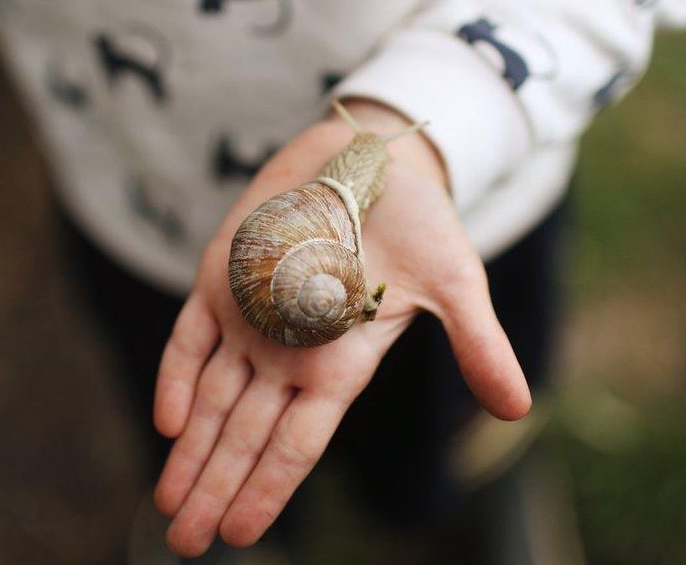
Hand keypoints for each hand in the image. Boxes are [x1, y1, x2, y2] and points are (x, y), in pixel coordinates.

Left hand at [152, 100, 530, 556]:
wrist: (376, 158)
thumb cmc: (422, 221)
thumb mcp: (456, 282)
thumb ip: (477, 345)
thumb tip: (518, 409)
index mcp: (341, 365)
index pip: (297, 444)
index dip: (267, 489)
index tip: (240, 536)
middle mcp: (291, 354)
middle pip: (244, 435)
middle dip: (215, 487)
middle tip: (185, 541)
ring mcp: (252, 319)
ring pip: (211, 398)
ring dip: (189, 450)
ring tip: (167, 502)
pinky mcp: (221, 281)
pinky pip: (190, 339)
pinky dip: (175, 377)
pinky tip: (167, 421)